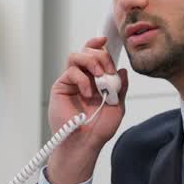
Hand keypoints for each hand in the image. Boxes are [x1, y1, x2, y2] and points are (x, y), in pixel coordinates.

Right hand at [46, 37, 129, 183]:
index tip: (106, 41)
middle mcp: (84, 77)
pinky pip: (71, 72)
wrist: (85, 142)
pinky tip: (88, 93)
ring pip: (76, 56)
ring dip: (91, 62)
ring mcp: (72, 81)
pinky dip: (82, 79)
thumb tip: (122, 71)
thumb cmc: (99, 129)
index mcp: (97, 80)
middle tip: (107, 70)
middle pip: (87, 51)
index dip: (99, 45)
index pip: (97, 55)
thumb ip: (121, 88)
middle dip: (100, 56)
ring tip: (99, 77)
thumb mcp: (117, 106)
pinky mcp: (61, 87)